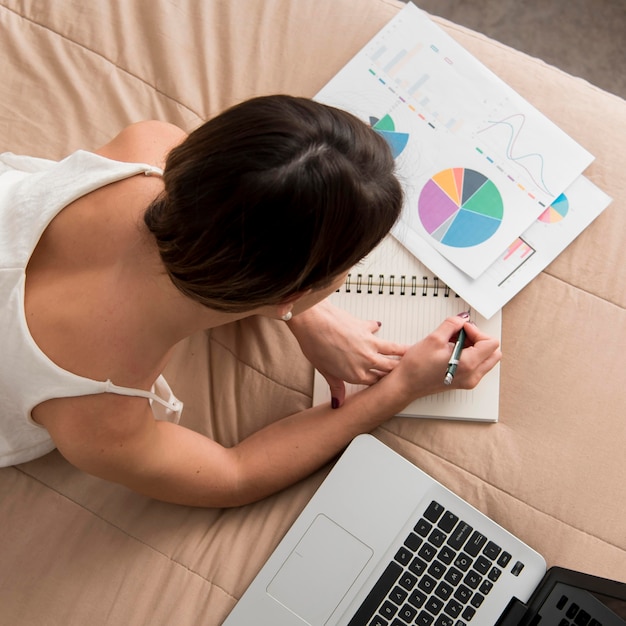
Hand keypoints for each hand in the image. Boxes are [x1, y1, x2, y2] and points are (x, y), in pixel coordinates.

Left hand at [288, 300, 406, 406]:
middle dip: (398, 370)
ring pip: (392, 351)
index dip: (384, 382)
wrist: (313, 321)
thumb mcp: (324, 370)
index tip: (389, 383)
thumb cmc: (314, 343)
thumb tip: (338, 401)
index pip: (376, 382)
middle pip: (388, 368)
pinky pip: (376, 329)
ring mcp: (368, 344)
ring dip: (402, 352)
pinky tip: (379, 327)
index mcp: (355, 374)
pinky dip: (377, 329)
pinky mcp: (365, 327)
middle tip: (407, 370)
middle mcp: (366, 360)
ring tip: (411, 353)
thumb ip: (335, 386)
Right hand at [392, 315, 500, 399]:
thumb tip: (462, 319)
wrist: (406, 384)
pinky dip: (469, 355)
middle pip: (493, 352)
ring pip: (486, 358)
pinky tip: (453, 351)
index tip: (462, 328)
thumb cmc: (416, 368)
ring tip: (455, 343)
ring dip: (475, 347)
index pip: (490, 342)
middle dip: (479, 338)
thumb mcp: (433, 339)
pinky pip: (477, 365)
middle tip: (462, 334)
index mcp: (468, 364)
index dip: (476, 331)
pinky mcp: (464, 381)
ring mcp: (470, 380)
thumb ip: (452, 324)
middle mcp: (473, 375)